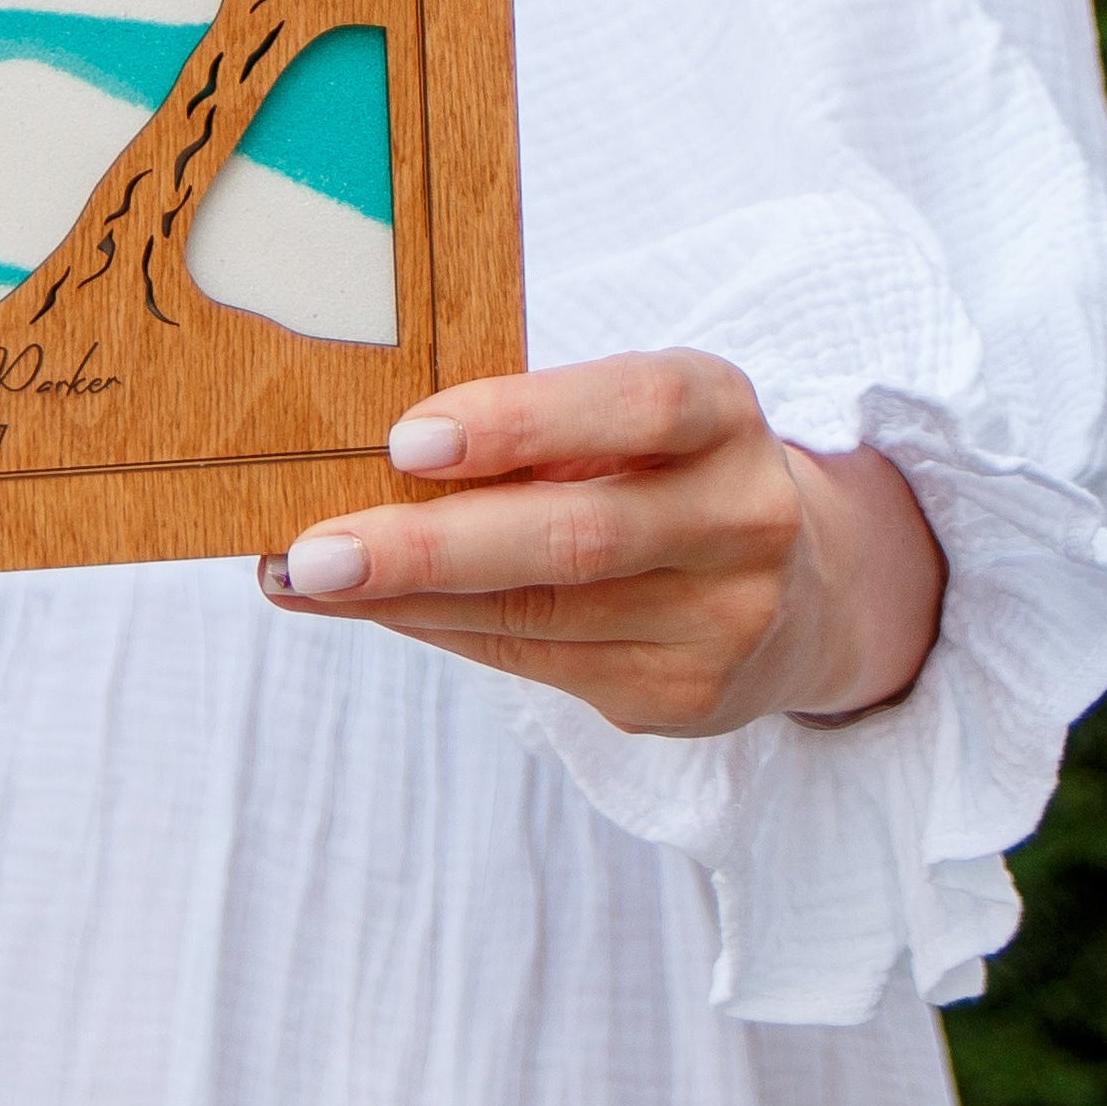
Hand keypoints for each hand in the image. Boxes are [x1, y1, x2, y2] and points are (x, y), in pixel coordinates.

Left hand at [260, 349, 945, 735]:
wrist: (800, 591)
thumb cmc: (659, 468)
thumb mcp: (628, 414)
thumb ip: (533, 422)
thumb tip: (361, 444)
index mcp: (724, 412)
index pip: (634, 408)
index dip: (520, 422)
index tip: (405, 441)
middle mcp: (742, 517)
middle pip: (576, 537)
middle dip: (427, 546)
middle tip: (313, 551)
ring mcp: (723, 620)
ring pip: (542, 614)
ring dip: (407, 601)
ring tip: (306, 581)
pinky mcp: (686, 698)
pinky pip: (539, 665)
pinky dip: (442, 633)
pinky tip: (375, 611)